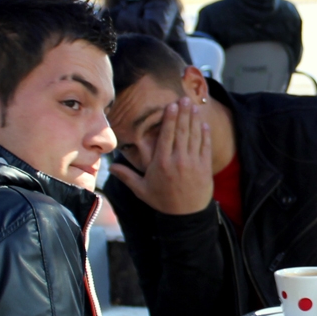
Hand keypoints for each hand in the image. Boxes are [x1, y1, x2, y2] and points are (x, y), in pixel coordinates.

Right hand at [109, 97, 213, 214]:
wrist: (186, 216)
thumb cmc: (163, 202)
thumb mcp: (142, 190)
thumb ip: (127, 176)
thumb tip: (111, 168)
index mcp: (161, 164)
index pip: (166, 136)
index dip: (170, 119)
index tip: (171, 105)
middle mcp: (177, 161)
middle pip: (181, 131)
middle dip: (183, 113)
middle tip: (184, 98)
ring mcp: (193, 163)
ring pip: (194, 136)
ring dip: (194, 119)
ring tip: (194, 106)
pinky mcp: (204, 167)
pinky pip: (205, 146)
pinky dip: (205, 134)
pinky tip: (203, 124)